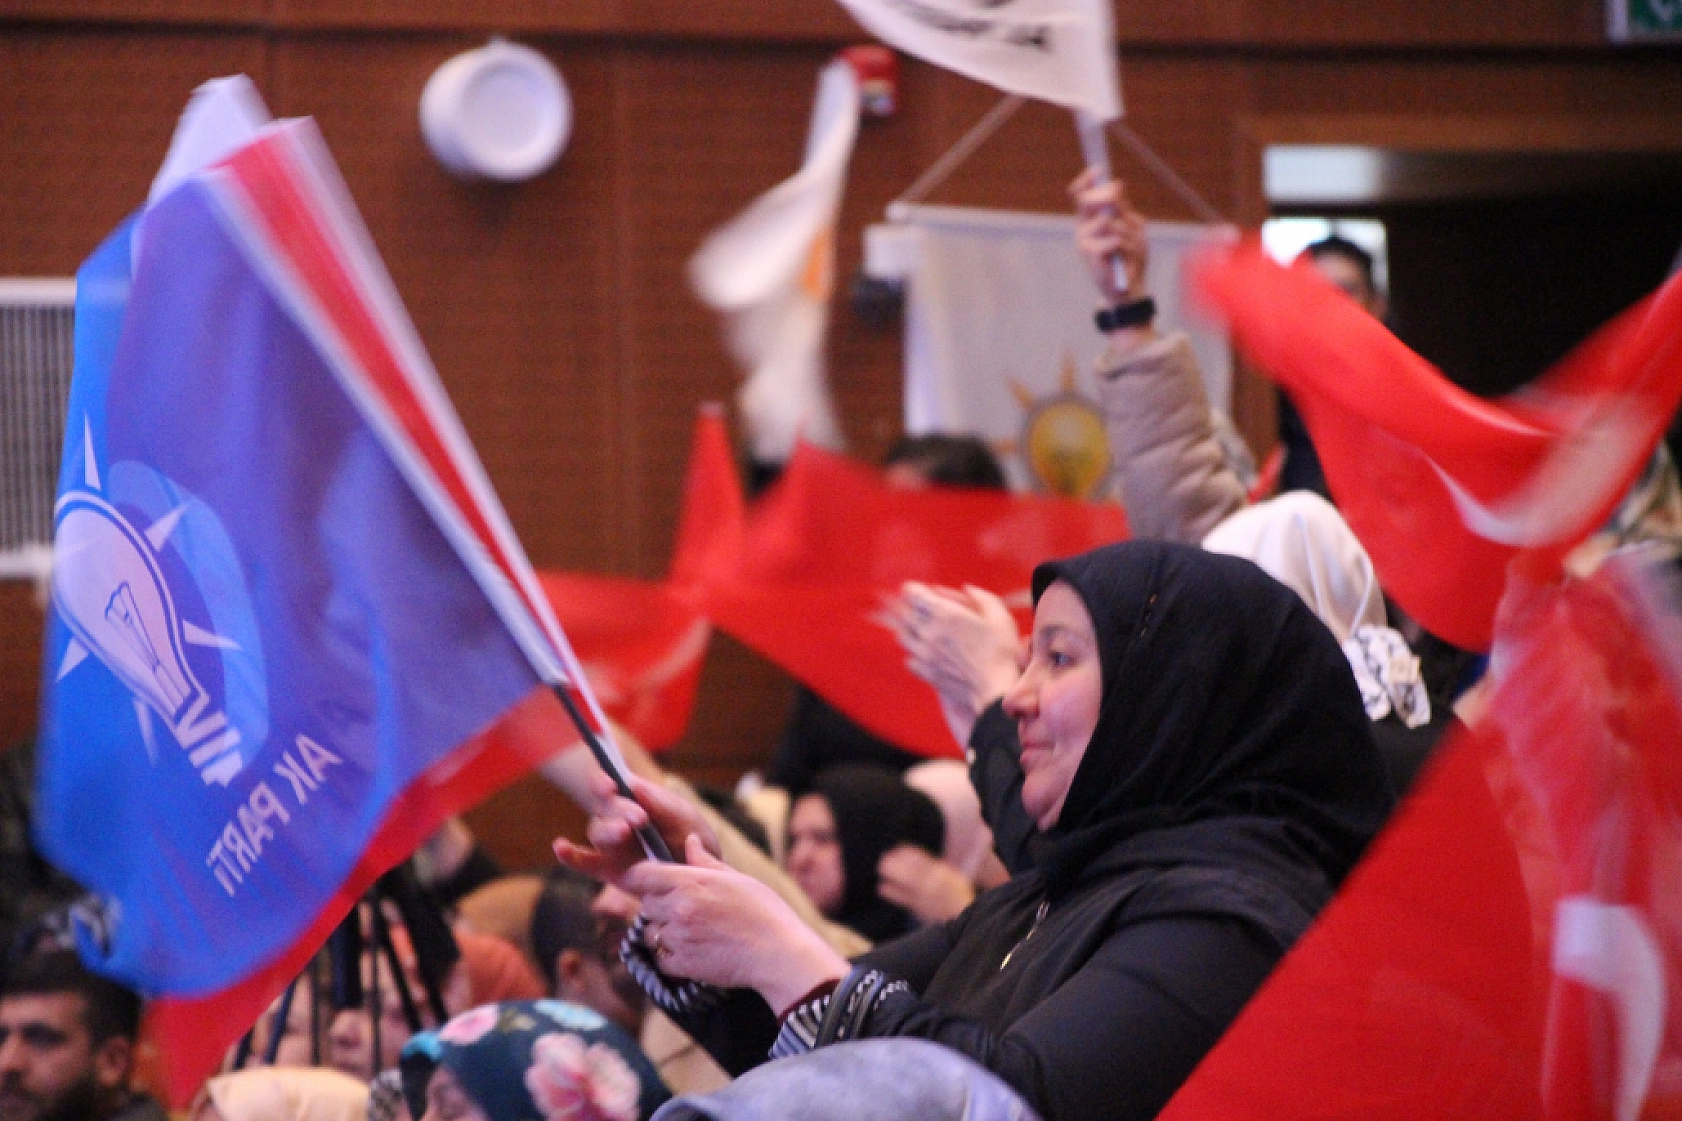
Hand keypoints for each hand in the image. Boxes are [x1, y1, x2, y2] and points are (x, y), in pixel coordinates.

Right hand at [553, 773, 720, 887]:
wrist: (701, 877)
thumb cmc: (692, 841)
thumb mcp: (685, 820)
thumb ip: (661, 804)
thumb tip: (632, 783)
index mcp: (636, 800)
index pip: (613, 785)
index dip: (606, 782)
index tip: (612, 783)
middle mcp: (618, 819)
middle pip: (605, 808)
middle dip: (619, 809)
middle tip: (640, 818)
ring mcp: (611, 845)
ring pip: (598, 832)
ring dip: (608, 830)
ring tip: (624, 832)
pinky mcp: (607, 869)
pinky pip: (584, 861)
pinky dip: (570, 855)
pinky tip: (560, 847)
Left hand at [626, 836, 848, 1015]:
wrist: (779, 953)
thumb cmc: (764, 911)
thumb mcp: (736, 878)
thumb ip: (705, 861)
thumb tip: (690, 840)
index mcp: (692, 881)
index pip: (641, 874)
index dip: (640, 877)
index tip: (646, 882)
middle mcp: (679, 907)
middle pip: (645, 904)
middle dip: (658, 905)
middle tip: (682, 909)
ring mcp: (679, 937)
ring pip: (651, 933)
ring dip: (663, 932)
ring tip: (690, 932)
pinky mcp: (682, 965)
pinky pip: (660, 959)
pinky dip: (671, 957)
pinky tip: (693, 951)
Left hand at [877, 844, 975, 924]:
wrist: (962, 917)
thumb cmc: (955, 894)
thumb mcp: (950, 876)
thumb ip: (934, 867)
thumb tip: (913, 857)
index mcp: (940, 871)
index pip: (917, 857)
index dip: (904, 852)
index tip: (896, 850)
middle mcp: (931, 881)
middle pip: (907, 868)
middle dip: (894, 863)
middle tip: (884, 859)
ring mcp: (924, 895)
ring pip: (904, 880)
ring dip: (891, 874)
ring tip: (882, 869)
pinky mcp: (919, 907)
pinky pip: (902, 898)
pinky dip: (890, 892)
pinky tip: (882, 887)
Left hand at [885, 582, 1022, 746]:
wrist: (994, 690)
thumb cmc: (1000, 652)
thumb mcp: (1000, 617)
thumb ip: (983, 597)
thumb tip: (967, 588)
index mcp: (944, 613)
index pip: (913, 594)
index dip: (914, 589)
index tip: (920, 591)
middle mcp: (929, 632)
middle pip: (904, 613)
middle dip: (910, 607)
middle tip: (920, 608)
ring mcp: (924, 654)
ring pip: (903, 636)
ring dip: (909, 629)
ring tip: (920, 629)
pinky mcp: (925, 673)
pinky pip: (909, 660)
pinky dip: (914, 654)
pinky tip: (925, 653)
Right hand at [1069, 167, 1147, 305]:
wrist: (1129, 287)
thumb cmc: (1130, 256)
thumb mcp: (1133, 226)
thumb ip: (1123, 207)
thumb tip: (1118, 185)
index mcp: (1091, 218)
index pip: (1080, 194)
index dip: (1087, 180)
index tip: (1099, 169)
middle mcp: (1083, 227)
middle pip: (1087, 200)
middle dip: (1106, 196)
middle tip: (1118, 200)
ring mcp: (1084, 241)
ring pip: (1107, 220)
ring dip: (1126, 230)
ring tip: (1132, 245)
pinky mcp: (1090, 255)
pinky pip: (1113, 239)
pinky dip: (1126, 245)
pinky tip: (1125, 257)